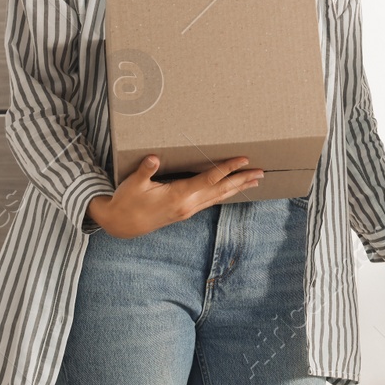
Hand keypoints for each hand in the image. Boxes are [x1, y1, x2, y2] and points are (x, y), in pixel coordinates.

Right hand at [87, 155, 262, 238]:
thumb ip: (145, 170)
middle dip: (242, 180)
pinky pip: (211, 201)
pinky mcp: (186, 212)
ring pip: (219, 197)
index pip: (209, 179)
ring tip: (255, 181)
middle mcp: (188, 205)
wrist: (121, 225)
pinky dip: (225, 194)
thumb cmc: (126, 201)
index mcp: (179, 196)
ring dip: (238, 188)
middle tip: (262, 172)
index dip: (227, 169)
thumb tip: (153, 158)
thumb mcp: (132, 184)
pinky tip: (233, 190)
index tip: (244, 160)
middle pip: (221, 190)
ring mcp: (188, 210)